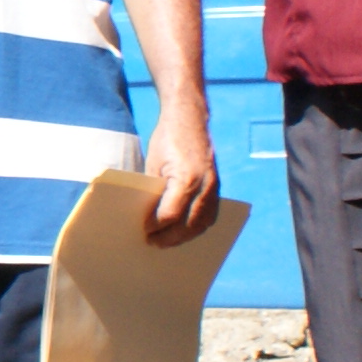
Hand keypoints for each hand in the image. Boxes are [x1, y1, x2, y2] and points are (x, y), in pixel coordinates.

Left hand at [143, 111, 220, 245]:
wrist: (189, 119)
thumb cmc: (166, 140)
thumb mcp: (153, 165)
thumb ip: (154, 191)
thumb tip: (147, 216)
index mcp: (186, 179)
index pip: (170, 215)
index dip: (156, 227)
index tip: (144, 232)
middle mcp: (205, 185)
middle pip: (188, 224)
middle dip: (170, 237)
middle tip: (153, 243)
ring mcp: (214, 186)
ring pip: (203, 223)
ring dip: (186, 236)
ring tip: (168, 241)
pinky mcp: (217, 186)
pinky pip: (210, 214)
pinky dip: (197, 226)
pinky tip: (185, 230)